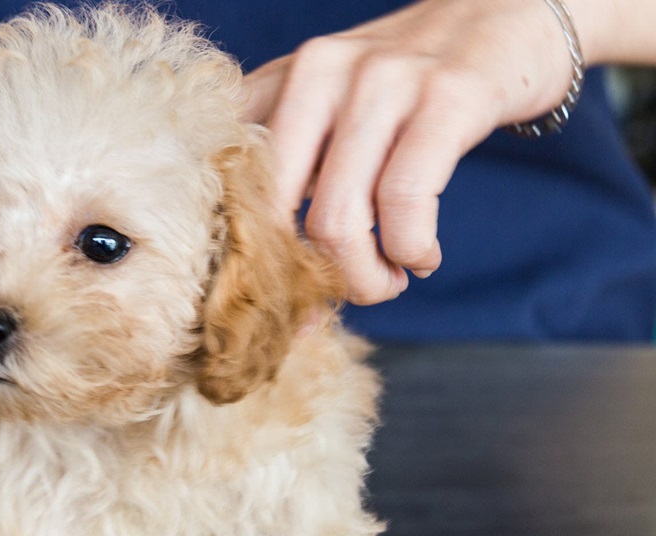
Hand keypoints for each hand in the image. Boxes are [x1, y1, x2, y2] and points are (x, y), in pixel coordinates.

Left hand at [242, 0, 579, 304]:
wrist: (508, 11)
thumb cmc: (409, 84)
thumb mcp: (332, 107)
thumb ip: (294, 171)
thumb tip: (272, 286)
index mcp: (281, 81)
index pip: (233, 184)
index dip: (250, 259)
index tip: (282, 299)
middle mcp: (319, 72)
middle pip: (276, 212)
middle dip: (308, 276)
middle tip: (347, 291)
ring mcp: (382, 80)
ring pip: (338, 218)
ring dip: (365, 277)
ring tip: (390, 281)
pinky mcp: (448, 96)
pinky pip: (406, 200)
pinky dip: (411, 249)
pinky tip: (423, 257)